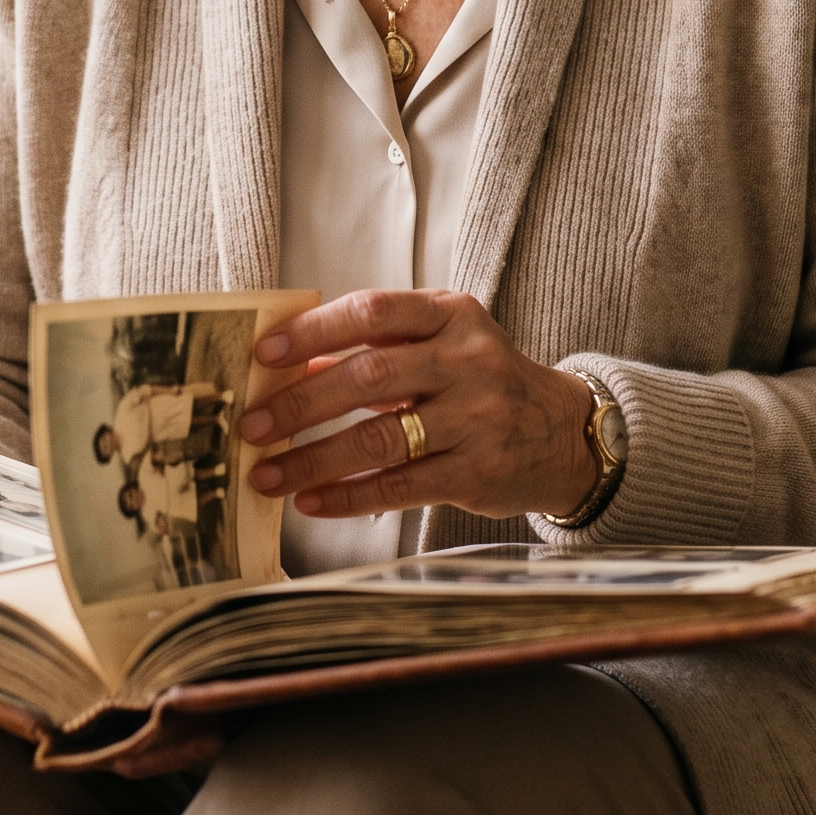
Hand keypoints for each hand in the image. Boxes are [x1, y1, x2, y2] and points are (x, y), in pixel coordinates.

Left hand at [241, 289, 598, 521]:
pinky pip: (400, 486)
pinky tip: (311, 502)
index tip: (265, 353)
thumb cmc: (481, 379)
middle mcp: (467, 360)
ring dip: (313, 460)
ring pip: (379, 439)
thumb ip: (378, 346)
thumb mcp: (442, 342)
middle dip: (302, 403)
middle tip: (252, 423)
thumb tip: (296, 363)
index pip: (373, 312)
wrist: (563, 431)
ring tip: (266, 474)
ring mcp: (476, 418)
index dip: (314, 330)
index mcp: (450, 314)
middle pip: (370, 376)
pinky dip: (349, 496)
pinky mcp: (477, 472)